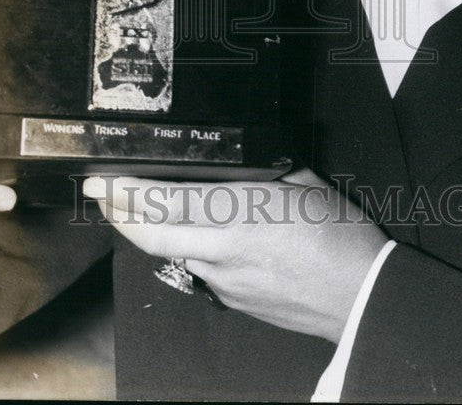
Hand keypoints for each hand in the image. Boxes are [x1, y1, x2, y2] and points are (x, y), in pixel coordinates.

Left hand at [83, 169, 387, 342]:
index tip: (104, 180)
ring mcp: (224, 280)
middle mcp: (223, 249)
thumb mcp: (306, 184)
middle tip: (101, 195)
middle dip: (119, 215)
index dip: (129, 192)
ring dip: (152, 233)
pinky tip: (196, 237)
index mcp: (240, 214)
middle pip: (151, 237)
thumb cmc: (341, 236)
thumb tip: (246, 161)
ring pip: (173, 254)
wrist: (361, 297)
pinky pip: (199, 270)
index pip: (168, 202)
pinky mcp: (233, 300)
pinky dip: (188, 251)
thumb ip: (266, 172)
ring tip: (143, 209)